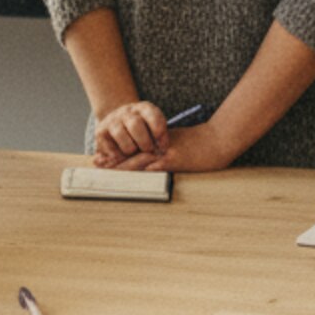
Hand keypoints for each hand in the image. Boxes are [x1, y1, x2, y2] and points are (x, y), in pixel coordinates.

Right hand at [92, 100, 169, 165]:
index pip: (153, 115)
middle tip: (148, 151)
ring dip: (130, 148)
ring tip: (133, 151)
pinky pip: (109, 147)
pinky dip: (118, 155)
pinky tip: (122, 155)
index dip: (159, 133)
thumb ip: (160, 138)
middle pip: (135, 124)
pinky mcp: (100, 132)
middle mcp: (126, 111)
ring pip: (121, 135)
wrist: (119, 126)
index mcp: (144, 108)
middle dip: (144, 142)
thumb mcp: (155, 130)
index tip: (162, 146)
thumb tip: (161, 150)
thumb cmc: (144, 133)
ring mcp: (112, 120)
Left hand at [104, 120, 232, 174]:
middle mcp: (158, 147)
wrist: (217, 139)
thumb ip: (161, 150)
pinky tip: (130, 175)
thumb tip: (149, 161)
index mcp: (157, 143)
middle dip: (114, 160)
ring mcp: (165, 153)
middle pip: (131, 154)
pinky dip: (141, 170)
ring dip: (122, 165)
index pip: (132, 149)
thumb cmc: (199, 143)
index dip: (116, 154)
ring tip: (106, 169)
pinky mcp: (174, 159)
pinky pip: (155, 166)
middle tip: (97, 163)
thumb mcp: (176, 143)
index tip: (102, 159)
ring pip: (139, 159)